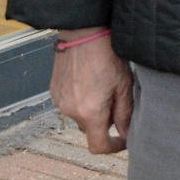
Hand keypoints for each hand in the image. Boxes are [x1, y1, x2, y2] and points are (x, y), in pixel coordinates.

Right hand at [50, 30, 133, 153]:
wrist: (84, 32)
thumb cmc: (107, 55)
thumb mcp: (124, 85)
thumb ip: (125, 114)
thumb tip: (126, 133)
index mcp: (90, 113)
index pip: (98, 146)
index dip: (113, 147)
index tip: (122, 139)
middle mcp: (71, 111)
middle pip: (90, 128)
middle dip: (104, 121)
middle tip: (115, 99)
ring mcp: (59, 101)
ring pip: (79, 115)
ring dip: (91, 109)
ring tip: (102, 85)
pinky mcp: (54, 91)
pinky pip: (70, 104)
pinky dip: (81, 99)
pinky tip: (89, 80)